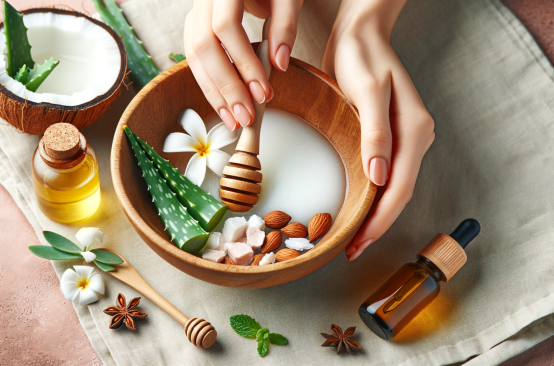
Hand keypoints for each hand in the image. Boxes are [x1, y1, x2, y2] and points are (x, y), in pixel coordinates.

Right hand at [184, 0, 303, 130]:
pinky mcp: (195, 27)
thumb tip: (279, 64)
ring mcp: (196, 13)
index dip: (243, 63)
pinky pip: (195, 59)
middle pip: (204, 46)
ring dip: (214, 93)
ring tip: (234, 120)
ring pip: (194, 56)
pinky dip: (209, 85)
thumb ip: (285, 25)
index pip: (226, 27)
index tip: (263, 92)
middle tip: (246, 116)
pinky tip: (224, 106)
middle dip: (226, 87)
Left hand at [322, 0, 434, 260]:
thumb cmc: (362, 58)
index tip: (358, 243)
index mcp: (414, 131)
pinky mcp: (389, 136)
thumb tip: (379, 177)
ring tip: (352, 237)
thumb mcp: (367, 92)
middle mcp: (415, 138)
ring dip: (374, 214)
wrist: (360, 34)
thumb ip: (375, 134)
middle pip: (399, 193)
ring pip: (393, 188)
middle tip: (350, 250)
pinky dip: (372, 196)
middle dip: (376, 225)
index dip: (379, 220)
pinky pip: (386, 175)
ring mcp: (404, 139)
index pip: (399, 188)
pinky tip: (358, 208)